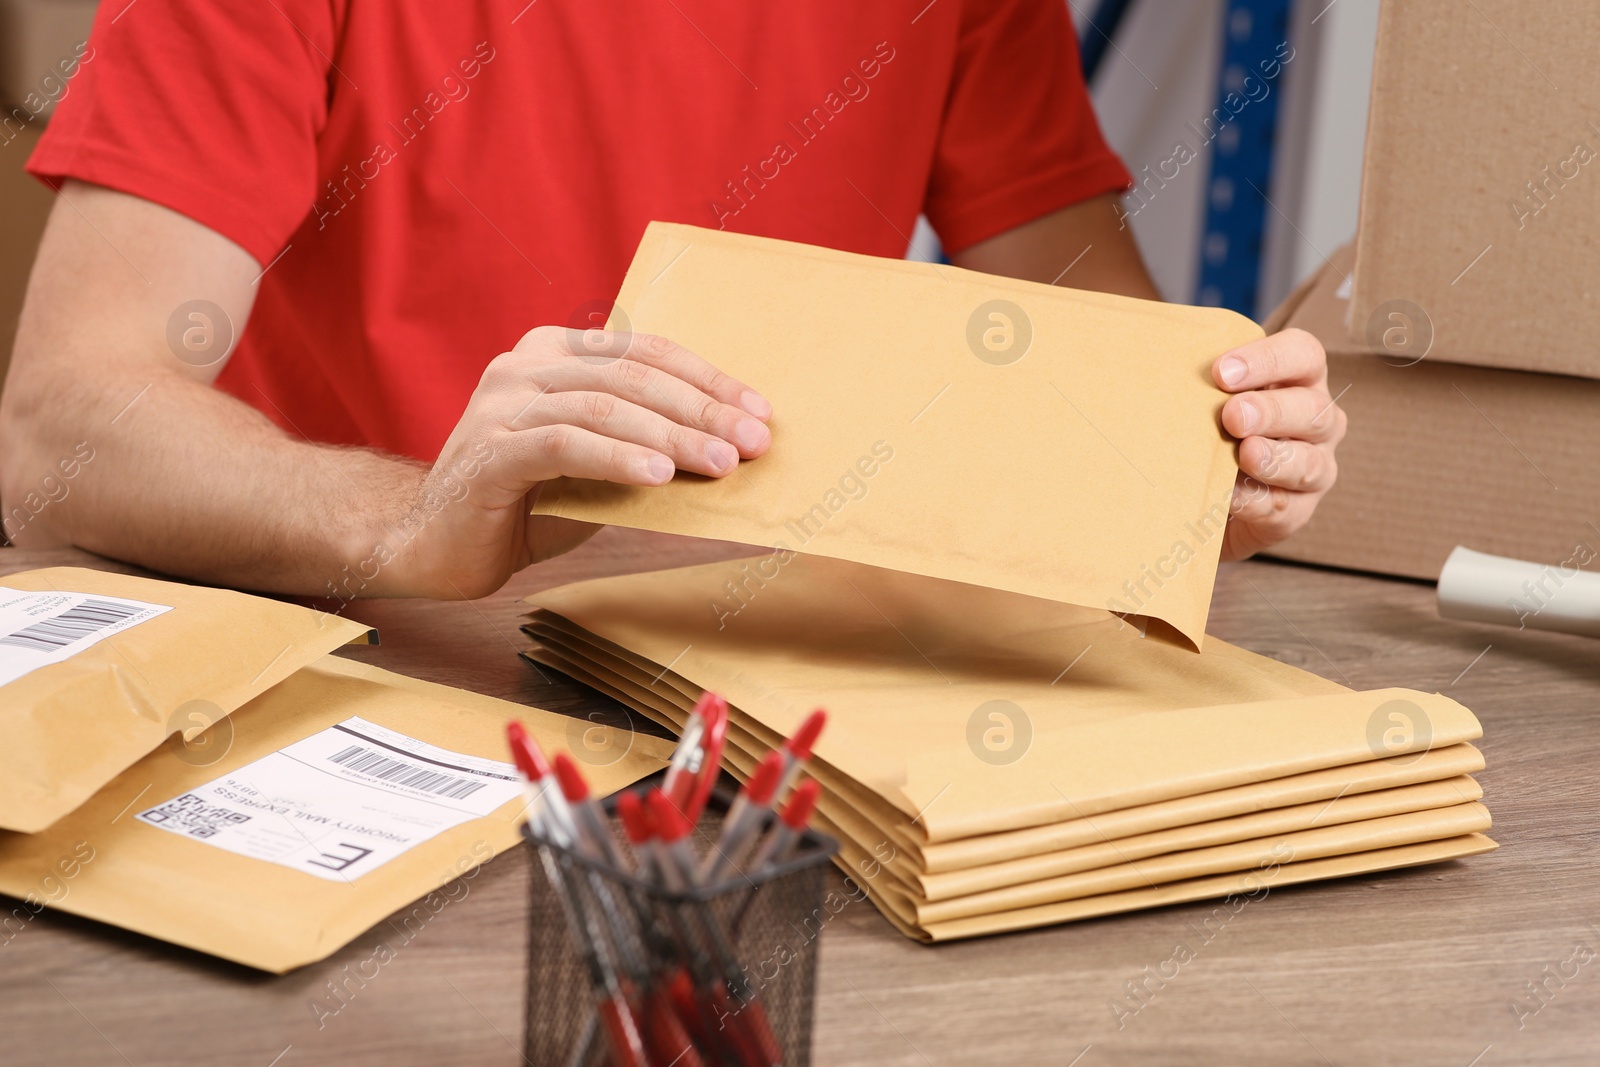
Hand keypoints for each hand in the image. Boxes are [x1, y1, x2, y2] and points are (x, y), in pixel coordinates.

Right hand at [379, 327, 771, 597]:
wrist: (429, 544)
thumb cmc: (521, 506)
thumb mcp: (596, 468)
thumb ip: (643, 447)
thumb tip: (726, 454)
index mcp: (555, 354)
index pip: (645, 353)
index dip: (707, 380)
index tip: (758, 412)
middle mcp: (525, 367)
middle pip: (632, 376)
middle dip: (702, 408)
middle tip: (753, 441)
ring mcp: (503, 404)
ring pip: (604, 406)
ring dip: (671, 434)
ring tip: (719, 463)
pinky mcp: (490, 451)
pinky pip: (565, 445)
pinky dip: (618, 457)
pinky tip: (659, 475)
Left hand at [1212, 328, 1344, 560]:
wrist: (1202, 494)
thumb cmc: (1208, 429)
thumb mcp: (1207, 399)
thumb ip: (1199, 382)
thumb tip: (1160, 364)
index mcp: (1299, 381)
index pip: (1302, 355)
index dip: (1267, 360)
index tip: (1221, 372)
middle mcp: (1317, 422)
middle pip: (1311, 409)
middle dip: (1270, 411)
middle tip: (1232, 416)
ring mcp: (1315, 468)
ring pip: (1309, 463)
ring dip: (1274, 458)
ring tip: (1244, 454)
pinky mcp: (1297, 511)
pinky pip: (1283, 507)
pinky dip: (1255, 501)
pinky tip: (1229, 495)